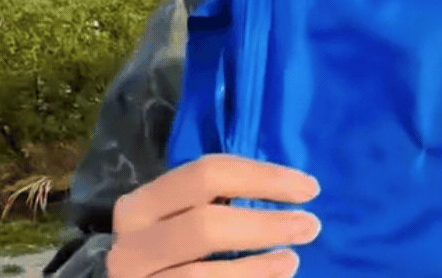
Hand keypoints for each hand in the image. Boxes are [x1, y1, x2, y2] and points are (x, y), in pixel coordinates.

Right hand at [107, 153, 321, 277]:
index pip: (206, 174)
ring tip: (293, 259)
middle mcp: (130, 244)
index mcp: (142, 205)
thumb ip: (216, 202)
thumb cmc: (170, 253)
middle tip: (310, 225)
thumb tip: (288, 188)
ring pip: (202, 272)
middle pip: (206, 224)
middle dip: (265, 224)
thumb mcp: (181, 220)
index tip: (309, 188)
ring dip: (259, 266)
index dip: (263, 178)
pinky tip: (273, 277)